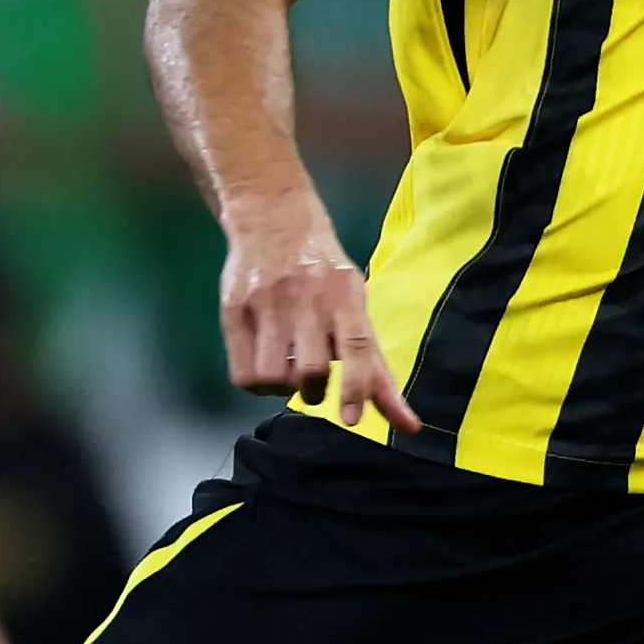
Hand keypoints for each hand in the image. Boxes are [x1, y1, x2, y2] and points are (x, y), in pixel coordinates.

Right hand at [217, 188, 420, 430]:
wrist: (273, 216)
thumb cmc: (324, 273)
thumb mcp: (355, 307)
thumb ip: (377, 368)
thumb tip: (409, 426)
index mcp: (345, 295)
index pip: (356, 346)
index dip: (356, 386)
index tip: (351, 419)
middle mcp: (307, 297)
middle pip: (312, 368)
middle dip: (314, 392)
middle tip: (314, 385)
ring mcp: (267, 302)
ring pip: (274, 376)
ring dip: (283, 388)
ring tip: (288, 372)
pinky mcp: (234, 309)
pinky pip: (243, 373)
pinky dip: (257, 385)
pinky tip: (266, 367)